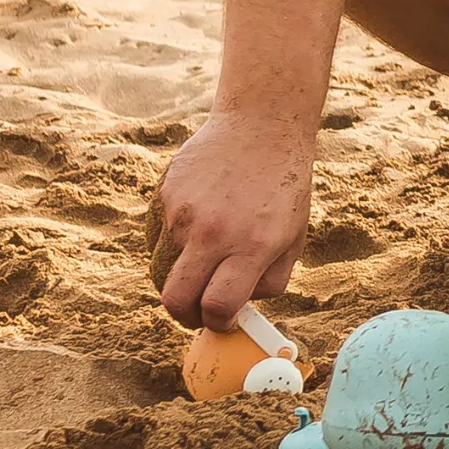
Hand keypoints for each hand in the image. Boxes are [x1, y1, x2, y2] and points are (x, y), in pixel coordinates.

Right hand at [151, 110, 312, 324]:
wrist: (261, 125)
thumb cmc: (284, 186)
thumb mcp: (293, 238)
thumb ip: (267, 282)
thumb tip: (237, 313)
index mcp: (252, 245)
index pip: (218, 307)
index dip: (219, 324)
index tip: (224, 319)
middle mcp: (212, 231)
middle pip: (175, 300)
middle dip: (186, 316)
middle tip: (199, 310)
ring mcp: (182, 213)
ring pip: (160, 272)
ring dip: (178, 278)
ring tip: (201, 262)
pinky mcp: (163, 196)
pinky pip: (155, 241)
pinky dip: (170, 248)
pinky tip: (195, 228)